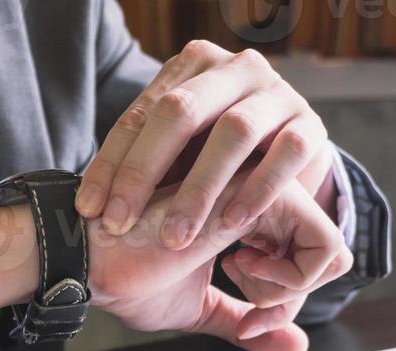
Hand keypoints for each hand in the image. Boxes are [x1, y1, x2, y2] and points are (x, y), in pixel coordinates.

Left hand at [77, 41, 333, 251]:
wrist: (285, 154)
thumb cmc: (215, 156)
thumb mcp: (174, 155)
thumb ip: (137, 165)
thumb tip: (84, 206)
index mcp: (191, 67)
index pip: (141, 113)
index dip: (111, 164)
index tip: (90, 210)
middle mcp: (234, 70)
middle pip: (180, 113)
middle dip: (144, 172)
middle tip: (121, 223)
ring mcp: (276, 94)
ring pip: (234, 132)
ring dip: (199, 189)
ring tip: (174, 238)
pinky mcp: (310, 125)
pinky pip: (286, 153)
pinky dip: (257, 189)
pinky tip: (232, 224)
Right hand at [89, 174, 350, 350]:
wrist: (92, 259)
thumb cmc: (127, 275)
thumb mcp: (202, 308)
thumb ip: (248, 320)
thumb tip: (294, 346)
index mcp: (247, 215)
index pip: (304, 260)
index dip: (282, 304)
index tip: (243, 317)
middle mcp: (260, 197)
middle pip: (323, 257)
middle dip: (286, 301)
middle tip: (244, 311)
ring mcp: (265, 192)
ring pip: (329, 251)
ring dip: (286, 292)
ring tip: (236, 285)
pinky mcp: (265, 197)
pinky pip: (325, 246)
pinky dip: (292, 283)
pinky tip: (239, 276)